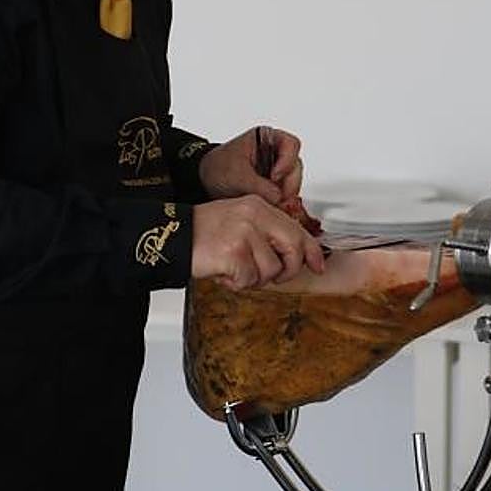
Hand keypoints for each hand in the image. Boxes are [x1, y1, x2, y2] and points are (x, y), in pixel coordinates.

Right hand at [191, 195, 324, 288]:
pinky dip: (236, 283)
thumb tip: (294, 256)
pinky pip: (249, 280)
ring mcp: (244, 233)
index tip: (318, 265)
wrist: (172, 237)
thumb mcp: (240, 222)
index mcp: (259, 206)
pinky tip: (223, 273)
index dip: (311, 250)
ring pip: (271, 270)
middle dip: (288, 270)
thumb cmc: (204, 233)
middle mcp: (254, 216)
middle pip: (293, 249)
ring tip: (234, 269)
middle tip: (272, 276)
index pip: (296, 229)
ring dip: (253, 278)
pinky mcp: (233, 253)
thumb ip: (267, 233)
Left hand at [198, 126, 304, 203]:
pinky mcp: (274, 185)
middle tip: (277, 197)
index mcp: (267, 138)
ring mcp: (276, 169)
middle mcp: (275, 152)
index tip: (274, 177)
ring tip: (270, 202)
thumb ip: (260, 186)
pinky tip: (270, 205)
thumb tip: (278, 197)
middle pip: (295, 166)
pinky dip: (281, 201)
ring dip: (285, 194)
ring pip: (293, 181)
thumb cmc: (217, 168)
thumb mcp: (237, 176)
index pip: (291, 145)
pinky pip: (286, 193)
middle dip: (288, 184)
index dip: (287, 162)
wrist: (205, 181)